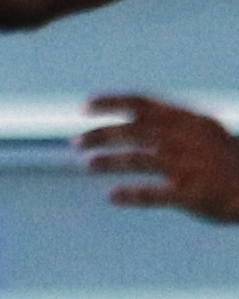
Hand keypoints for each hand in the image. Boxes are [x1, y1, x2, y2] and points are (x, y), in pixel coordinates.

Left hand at [82, 93, 238, 223]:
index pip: (144, 104)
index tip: (84, 106)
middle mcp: (187, 139)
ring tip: (88, 163)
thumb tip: (133, 118)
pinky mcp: (193, 194)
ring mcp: (190, 166)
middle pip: (135, 130)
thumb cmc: (229, 161)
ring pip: (140, 159)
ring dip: (110, 160)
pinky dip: (131, 194)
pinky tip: (113, 196)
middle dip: (101, 134)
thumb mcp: (204, 133)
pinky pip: (155, 194)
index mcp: (189, 121)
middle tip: (75, 142)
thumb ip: (172, 125)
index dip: (112, 102)